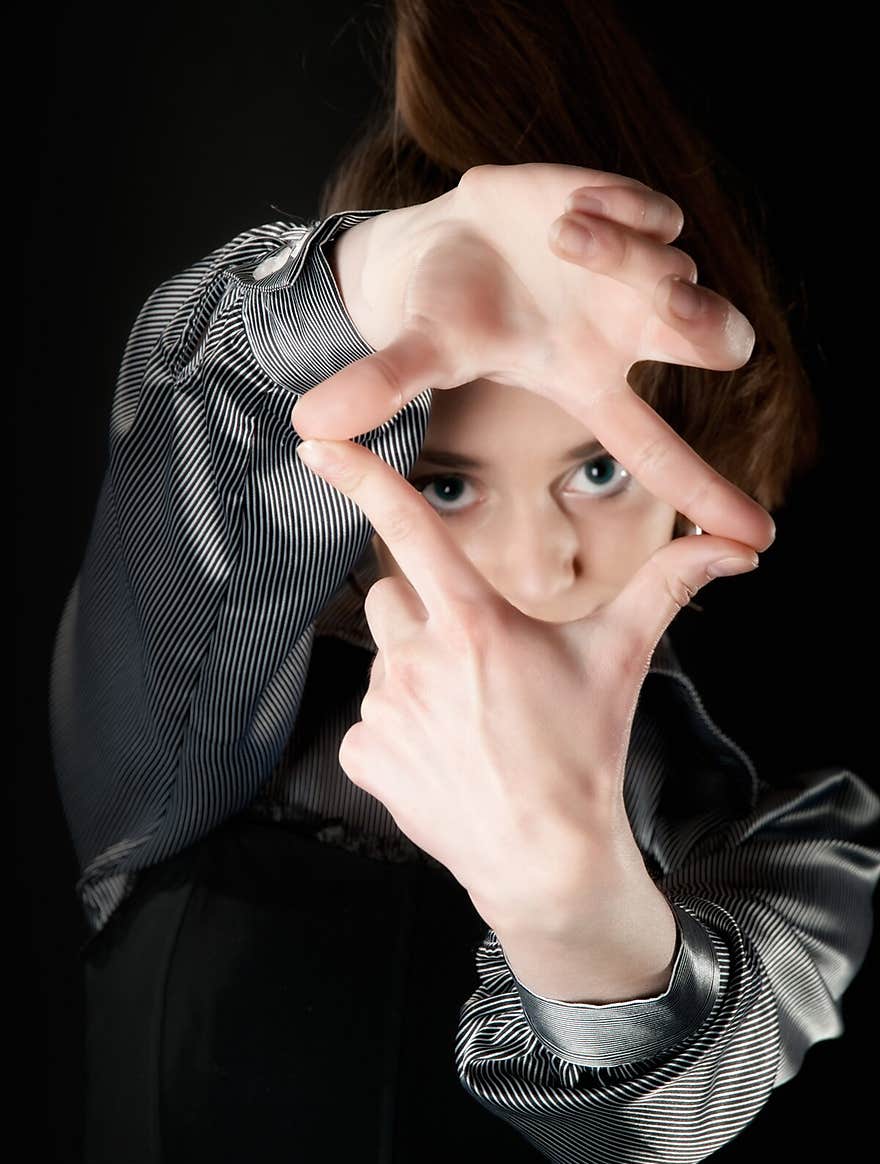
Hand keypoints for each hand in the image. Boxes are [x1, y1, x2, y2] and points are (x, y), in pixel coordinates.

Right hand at [292, 162, 774, 552]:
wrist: (446, 236)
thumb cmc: (441, 308)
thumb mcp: (416, 348)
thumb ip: (379, 385)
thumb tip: (309, 425)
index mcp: (587, 383)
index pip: (656, 449)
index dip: (706, 491)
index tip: (758, 538)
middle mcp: (626, 334)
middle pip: (715, 341)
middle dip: (703, 325)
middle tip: (665, 312)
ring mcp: (633, 273)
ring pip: (679, 269)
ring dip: (627, 254)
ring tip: (558, 238)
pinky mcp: (628, 215)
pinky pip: (657, 215)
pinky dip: (625, 211)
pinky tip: (569, 213)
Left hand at [294, 433, 758, 966]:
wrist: (548, 861)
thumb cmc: (585, 752)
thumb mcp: (622, 659)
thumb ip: (668, 586)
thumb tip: (735, 546)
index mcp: (476, 622)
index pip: (411, 529)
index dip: (364, 478)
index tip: (317, 442)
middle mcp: (419, 658)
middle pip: (393, 598)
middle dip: (424, 616)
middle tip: (475, 664)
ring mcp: (385, 709)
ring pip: (384, 663)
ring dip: (416, 679)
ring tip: (468, 724)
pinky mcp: (364, 755)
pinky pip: (370, 723)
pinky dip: (398, 736)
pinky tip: (443, 760)